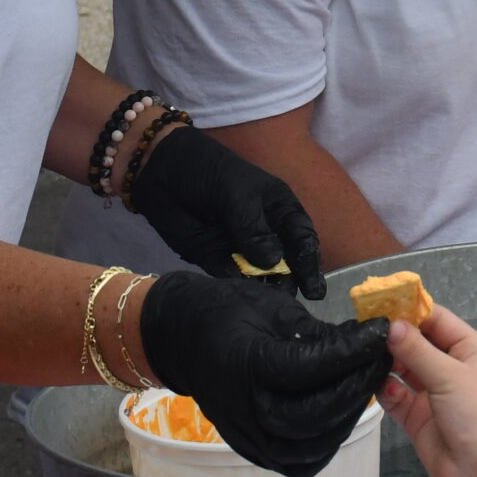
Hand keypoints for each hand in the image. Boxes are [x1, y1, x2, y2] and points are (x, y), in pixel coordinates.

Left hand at [131, 125, 326, 297]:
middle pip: (284, 263)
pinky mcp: (214, 259)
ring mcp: (240, 247)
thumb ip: (254, 229)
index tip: (313, 288)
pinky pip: (230, 278)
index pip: (302, 238)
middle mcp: (264, 232)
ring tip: (266, 305)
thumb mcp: (237, 195)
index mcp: (279, 210)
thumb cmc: (211, 171)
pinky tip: (240, 298)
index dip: (309, 262)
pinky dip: (236, 288)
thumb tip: (273, 262)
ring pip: (259, 276)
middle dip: (289, 282)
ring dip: (263, 290)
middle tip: (289, 303)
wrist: (163, 172)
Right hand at [138, 271, 389, 476]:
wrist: (179, 338)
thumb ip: (317, 333)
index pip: (312, 368)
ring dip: (348, 416)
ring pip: (312, 444)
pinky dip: (327, 442)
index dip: (352, 352)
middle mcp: (247, 408)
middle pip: (317, 413)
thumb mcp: (272, 308)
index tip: (381, 332)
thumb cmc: (227, 312)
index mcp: (248, 364)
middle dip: (358, 385)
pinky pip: (298, 461)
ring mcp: (247, 436)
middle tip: (383, 358)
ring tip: (367, 384)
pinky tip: (343, 414)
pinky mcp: (252, 451)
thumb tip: (362, 344)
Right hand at [379, 304, 476, 476]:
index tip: (379, 302)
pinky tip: (380, 386)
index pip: (436, 319)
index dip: (411, 310)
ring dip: (386, 362)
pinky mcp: (416, 418)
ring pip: (403, 369)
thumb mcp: (451, 377)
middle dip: (394, 337)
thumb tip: (391, 324)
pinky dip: (386, 389)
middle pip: (417, 342)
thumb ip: (418, 350)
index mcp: (468, 350)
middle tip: (364, 328)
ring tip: (365, 354)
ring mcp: (432, 394)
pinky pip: (395, 396)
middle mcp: (450, 368)